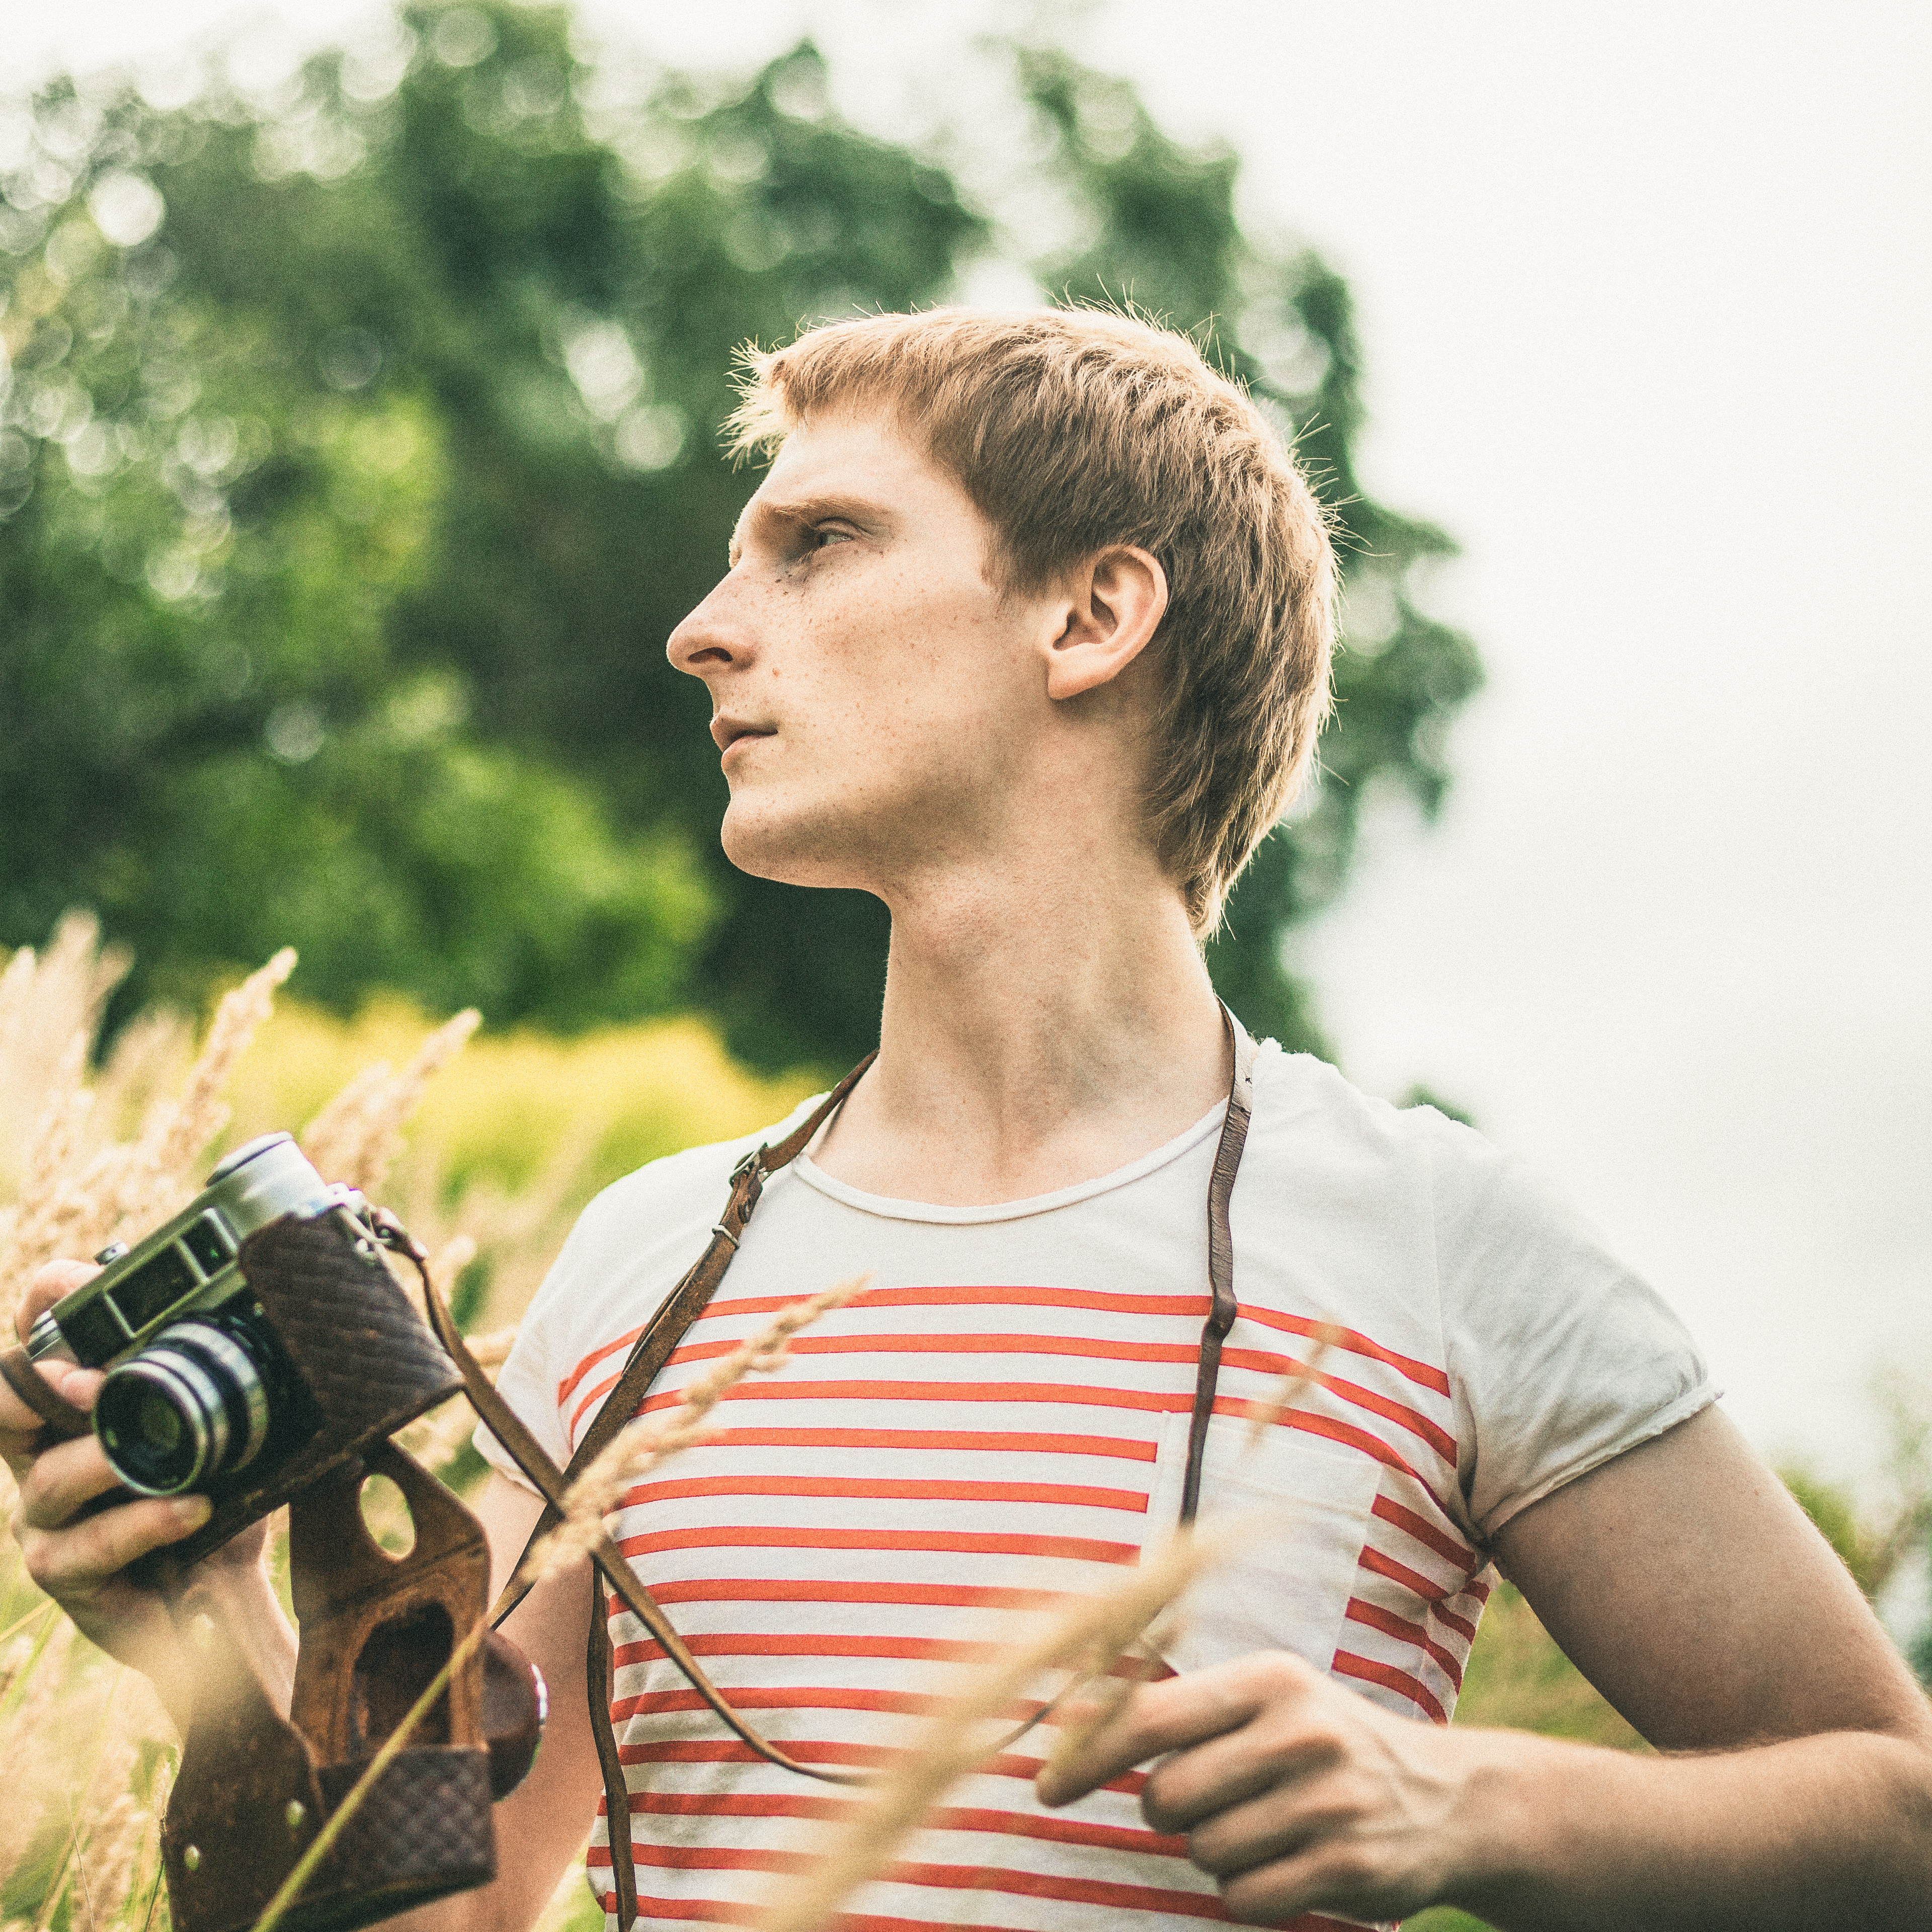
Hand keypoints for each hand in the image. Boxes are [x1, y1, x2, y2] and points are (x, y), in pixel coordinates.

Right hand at [4, 1260, 276, 1724]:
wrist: (222, 1596)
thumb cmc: (216, 1497)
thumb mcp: (234, 1431)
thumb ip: (240, 1383)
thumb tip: (294, 1321)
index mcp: (80, 1406)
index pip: (41, 1340)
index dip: (46, 1306)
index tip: (71, 1288)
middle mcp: (48, 1452)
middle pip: (4, 1402)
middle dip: (38, 1383)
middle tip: (91, 1383)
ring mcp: (49, 1515)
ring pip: (49, 1479)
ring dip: (107, 1465)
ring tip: (176, 1469)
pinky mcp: (66, 1571)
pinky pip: (88, 1546)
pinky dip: (143, 1523)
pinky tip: (192, 1511)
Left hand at [1036, 1651, 1484, 1926]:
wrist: (1449, 1797)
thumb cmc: (1324, 1739)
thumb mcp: (1265, 1697)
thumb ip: (1180, 1707)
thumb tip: (1075, 1721)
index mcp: (1268, 1679)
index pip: (1150, 1717)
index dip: (1088, 1756)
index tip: (1046, 1787)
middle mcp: (1299, 1732)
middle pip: (1168, 1796)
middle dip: (1168, 1810)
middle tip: (1205, 1803)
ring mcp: (1328, 1802)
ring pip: (1203, 1851)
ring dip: (1214, 1851)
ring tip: (1261, 1827)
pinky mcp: (1349, 1867)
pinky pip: (1244, 1899)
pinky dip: (1247, 1892)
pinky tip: (1284, 1865)